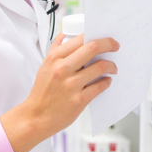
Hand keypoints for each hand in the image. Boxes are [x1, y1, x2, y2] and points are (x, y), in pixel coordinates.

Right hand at [0, 34, 118, 151]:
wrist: (35, 117)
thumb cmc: (42, 91)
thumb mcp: (45, 66)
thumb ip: (55, 49)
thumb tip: (63, 34)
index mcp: (55, 58)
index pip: (81, 39)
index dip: (97, 36)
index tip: (106, 39)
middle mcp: (63, 69)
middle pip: (93, 48)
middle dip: (109, 44)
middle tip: (116, 46)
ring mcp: (71, 84)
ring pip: (100, 66)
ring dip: (111, 65)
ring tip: (113, 68)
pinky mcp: (79, 100)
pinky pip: (100, 86)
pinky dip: (107, 82)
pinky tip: (106, 81)